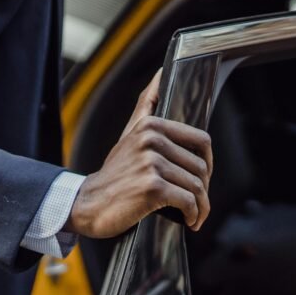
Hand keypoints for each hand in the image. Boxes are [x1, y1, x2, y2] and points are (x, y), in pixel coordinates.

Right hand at [66, 70, 212, 238]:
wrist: (87, 204)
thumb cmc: (113, 174)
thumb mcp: (129, 134)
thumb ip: (147, 104)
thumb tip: (162, 73)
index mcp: (151, 125)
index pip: (202, 140)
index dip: (208, 162)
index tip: (201, 178)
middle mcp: (151, 140)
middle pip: (200, 166)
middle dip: (203, 189)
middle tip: (196, 202)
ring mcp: (151, 163)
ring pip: (196, 186)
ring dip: (201, 206)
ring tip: (194, 216)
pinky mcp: (152, 187)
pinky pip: (188, 201)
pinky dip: (193, 215)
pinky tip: (189, 221)